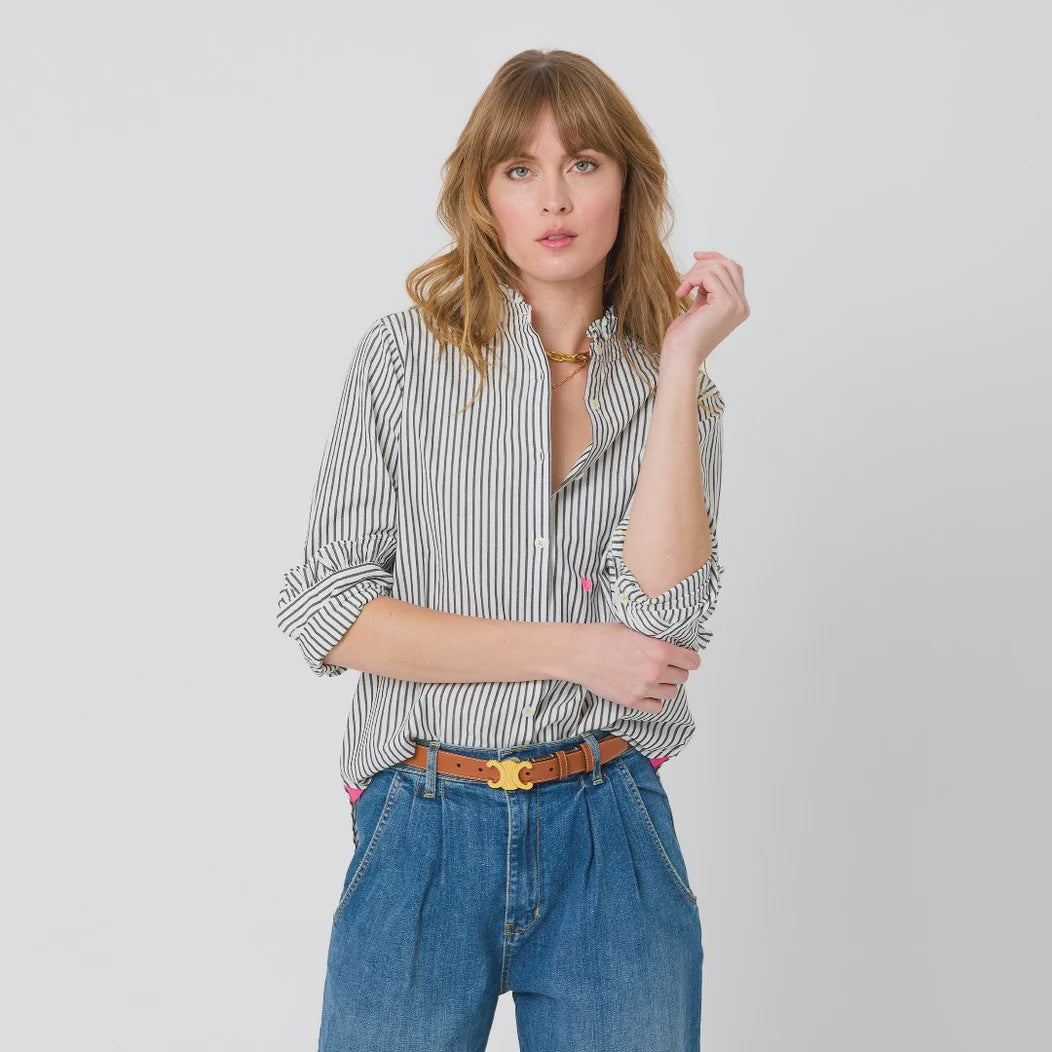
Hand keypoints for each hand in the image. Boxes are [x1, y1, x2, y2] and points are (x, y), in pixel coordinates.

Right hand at [570, 623, 701, 714]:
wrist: (577, 653)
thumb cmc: (601, 637)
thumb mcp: (634, 628)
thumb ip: (655, 639)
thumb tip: (671, 643)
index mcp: (659, 650)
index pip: (692, 661)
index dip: (690, 658)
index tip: (686, 657)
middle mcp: (655, 672)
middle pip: (683, 677)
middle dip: (677, 670)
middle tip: (666, 664)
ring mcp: (644, 689)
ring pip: (672, 692)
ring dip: (666, 685)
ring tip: (654, 677)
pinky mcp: (631, 701)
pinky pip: (656, 707)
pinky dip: (655, 700)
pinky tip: (647, 690)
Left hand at [663, 250, 749, 367]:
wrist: (680, 357)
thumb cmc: (684, 337)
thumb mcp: (699, 306)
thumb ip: (708, 289)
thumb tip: (707, 264)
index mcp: (739, 307)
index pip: (734, 270)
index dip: (715, 258)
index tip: (696, 257)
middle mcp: (741, 306)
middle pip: (729, 265)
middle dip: (704, 264)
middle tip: (686, 279)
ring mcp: (736, 305)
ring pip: (718, 267)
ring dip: (695, 273)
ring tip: (683, 289)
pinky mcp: (724, 304)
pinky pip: (709, 275)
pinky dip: (692, 279)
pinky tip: (682, 293)